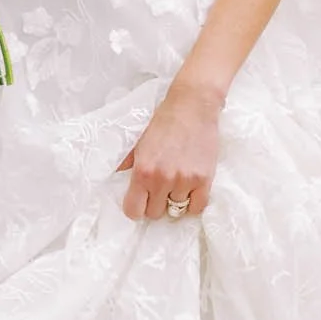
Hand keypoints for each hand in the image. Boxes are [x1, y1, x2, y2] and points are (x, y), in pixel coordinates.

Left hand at [116, 83, 220, 220]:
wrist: (193, 105)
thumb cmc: (165, 120)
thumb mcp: (139, 140)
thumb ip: (127, 162)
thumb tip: (116, 177)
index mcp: (142, 171)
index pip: (133, 210)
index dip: (136, 208)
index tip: (141, 201)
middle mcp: (161, 180)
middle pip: (155, 213)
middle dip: (156, 203)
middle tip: (160, 189)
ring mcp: (184, 181)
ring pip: (176, 210)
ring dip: (175, 200)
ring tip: (177, 183)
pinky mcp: (204, 179)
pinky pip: (197, 207)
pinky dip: (193, 202)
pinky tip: (190, 190)